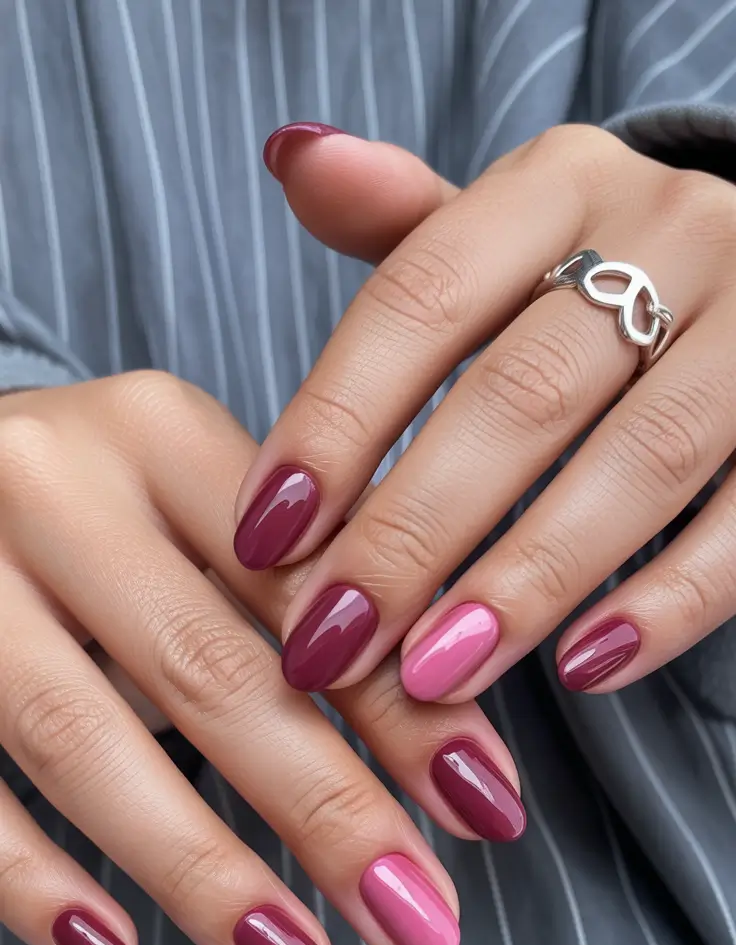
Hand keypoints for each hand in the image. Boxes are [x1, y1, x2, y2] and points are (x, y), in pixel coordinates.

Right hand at [0, 376, 524, 944]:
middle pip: (207, 669)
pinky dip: (33, 883)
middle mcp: (51, 486)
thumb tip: (448, 748)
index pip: (303, 585)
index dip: (401, 704)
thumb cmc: (90, 511)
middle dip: (327, 810)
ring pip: (82, 740)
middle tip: (419, 921)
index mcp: (157, 434)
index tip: (485, 808)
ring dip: (202, 872)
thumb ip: (295, 594)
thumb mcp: (192, 511)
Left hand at [235, 124, 735, 701]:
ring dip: (526, 582)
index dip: (336, 421)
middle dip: (413, 532)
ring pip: (640, 463)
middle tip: (333, 641)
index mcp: (565, 184)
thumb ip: (408, 228)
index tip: (264, 536)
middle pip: (522, 394)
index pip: (423, 295)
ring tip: (432, 676)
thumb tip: (293, 158)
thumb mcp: (509, 235)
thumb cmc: (599, 278)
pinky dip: (667, 604)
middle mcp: (672, 234)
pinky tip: (582, 670)